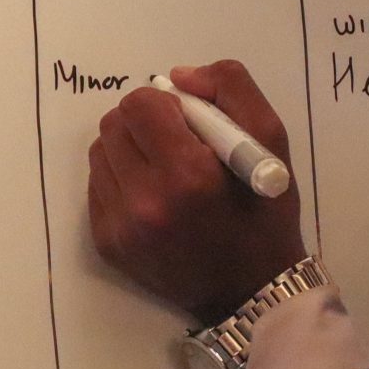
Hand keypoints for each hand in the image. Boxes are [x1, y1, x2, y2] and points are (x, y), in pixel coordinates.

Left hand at [87, 59, 307, 326]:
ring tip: (163, 170)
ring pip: (100, 153)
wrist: (252, 291)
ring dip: (128, 150)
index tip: (187, 121)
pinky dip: (121, 181)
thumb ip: (230, 88)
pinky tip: (152, 196)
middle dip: (142, 123)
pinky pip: (97, 187)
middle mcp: (145, 202)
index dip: (164, 102)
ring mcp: (121, 227)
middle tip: (174, 143)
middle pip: (112, 125)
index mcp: (187, 173)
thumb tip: (177, 78)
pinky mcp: (107, 245)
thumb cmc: (265, 214)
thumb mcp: (272, 140)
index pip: (139, 104)